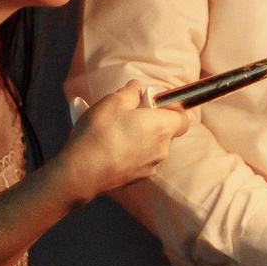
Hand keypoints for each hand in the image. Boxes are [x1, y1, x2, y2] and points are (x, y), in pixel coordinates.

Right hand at [53, 85, 192, 200]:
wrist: (82, 172)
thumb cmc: (100, 133)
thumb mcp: (114, 101)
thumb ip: (131, 92)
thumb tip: (137, 87)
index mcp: (163, 127)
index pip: (184, 117)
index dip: (172, 108)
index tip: (154, 103)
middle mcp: (162, 149)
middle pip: (165, 131)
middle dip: (150, 121)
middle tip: (128, 113)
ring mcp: (151, 166)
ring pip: (150, 146)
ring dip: (137, 136)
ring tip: (112, 130)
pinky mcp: (137, 178)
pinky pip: (138, 160)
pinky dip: (129, 152)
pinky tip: (108, 147)